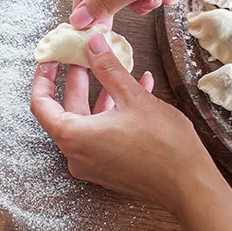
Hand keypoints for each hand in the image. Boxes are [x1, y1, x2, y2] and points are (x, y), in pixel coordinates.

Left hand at [30, 34, 218, 210]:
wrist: (190, 186)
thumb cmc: (163, 145)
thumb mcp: (133, 98)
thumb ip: (108, 68)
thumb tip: (94, 45)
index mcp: (73, 137)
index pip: (41, 104)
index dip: (44, 78)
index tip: (52, 59)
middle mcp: (77, 154)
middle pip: (65, 111)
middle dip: (77, 80)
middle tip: (84, 56)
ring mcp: (93, 164)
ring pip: (88, 121)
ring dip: (100, 93)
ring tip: (113, 67)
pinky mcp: (110, 168)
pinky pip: (102, 134)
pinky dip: (113, 112)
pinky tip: (137, 88)